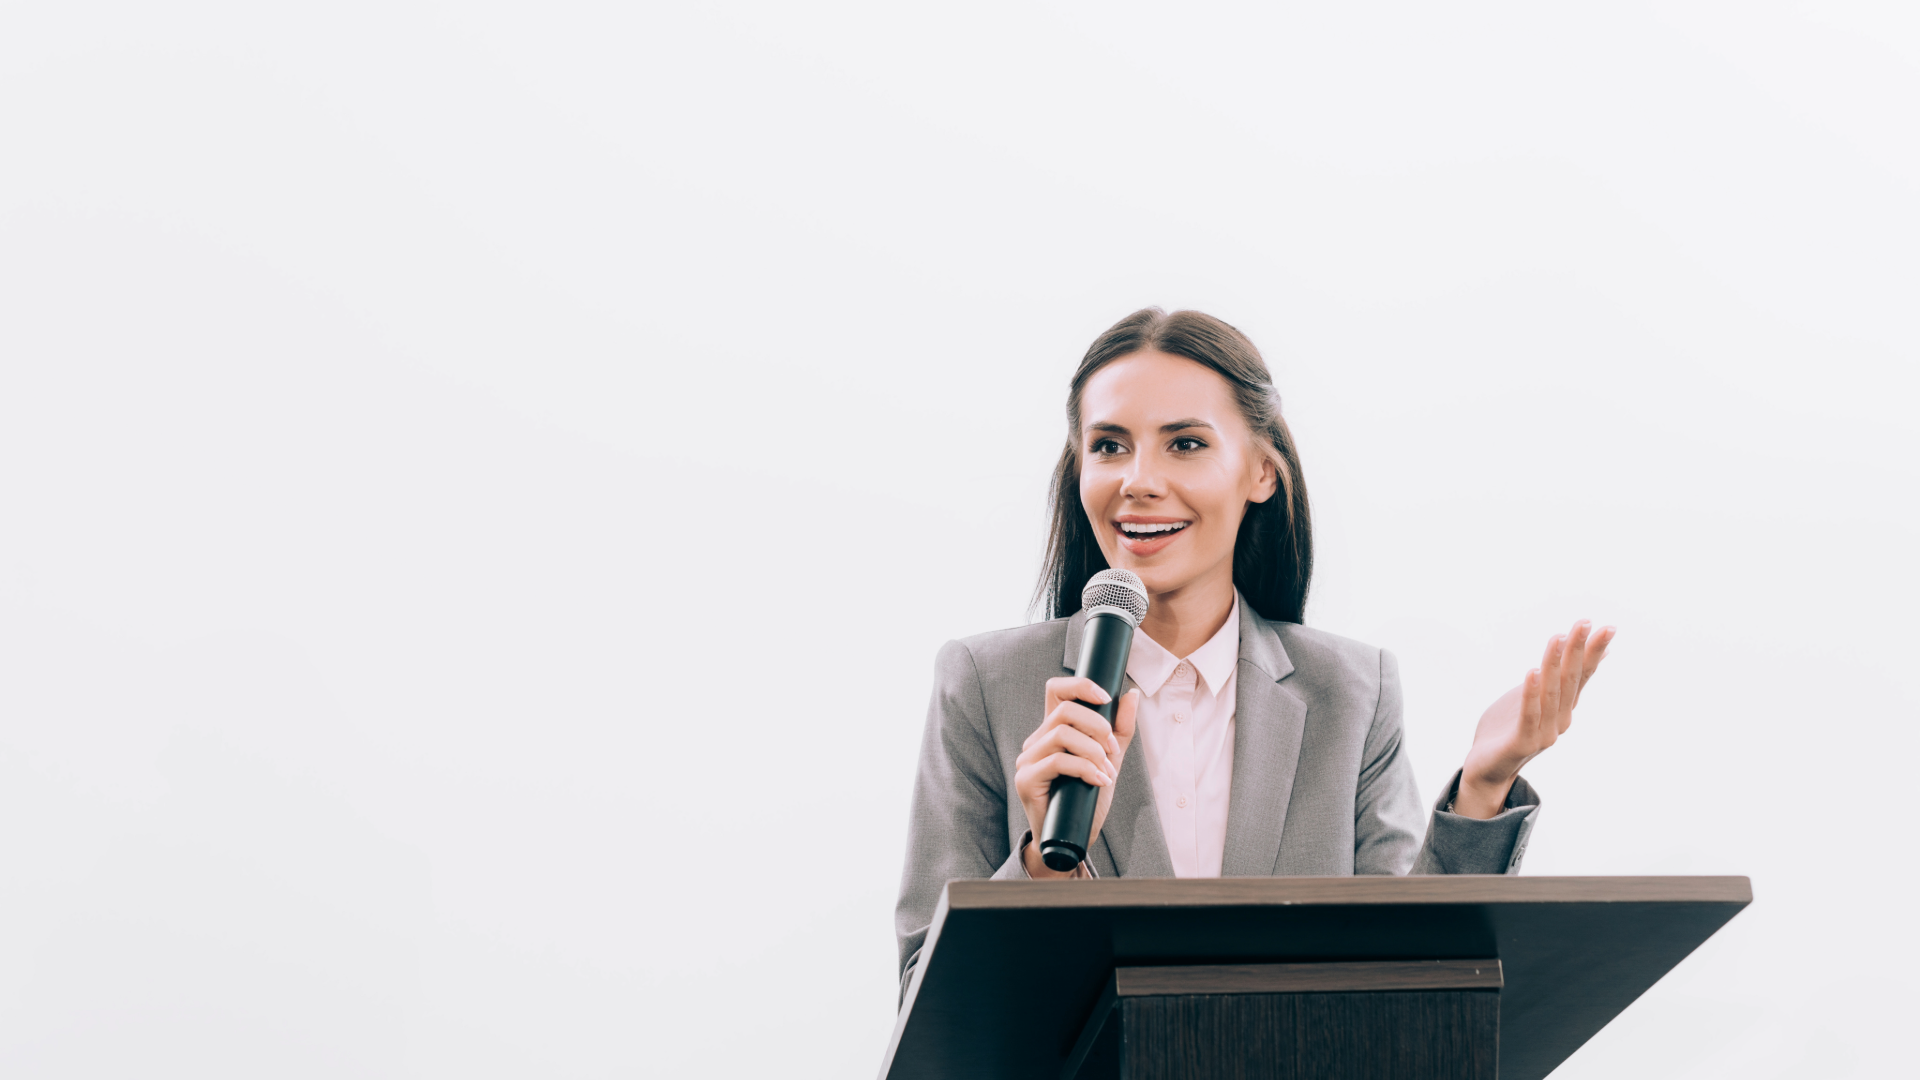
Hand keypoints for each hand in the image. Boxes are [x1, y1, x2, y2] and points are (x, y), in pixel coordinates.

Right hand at [1014, 678, 1140, 877]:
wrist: (1074, 838)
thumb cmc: (1087, 798)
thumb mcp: (1110, 759)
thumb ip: (1119, 728)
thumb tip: (1130, 694)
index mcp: (1054, 730)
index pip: (1056, 690)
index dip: (1080, 685)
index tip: (1106, 697)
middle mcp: (1037, 741)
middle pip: (1064, 710)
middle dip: (1097, 725)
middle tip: (1113, 749)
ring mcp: (1028, 760)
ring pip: (1061, 734)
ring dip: (1093, 751)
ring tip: (1107, 771)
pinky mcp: (1026, 779)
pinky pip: (1057, 761)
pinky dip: (1085, 768)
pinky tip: (1099, 781)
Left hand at [1455, 620, 1614, 818]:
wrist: (1487, 768)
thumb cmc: (1509, 728)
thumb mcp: (1535, 697)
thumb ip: (1556, 679)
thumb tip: (1584, 660)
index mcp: (1563, 707)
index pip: (1582, 675)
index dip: (1593, 652)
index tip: (1607, 627)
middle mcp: (1560, 719)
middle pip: (1571, 680)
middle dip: (1578, 650)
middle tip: (1586, 623)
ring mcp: (1544, 732)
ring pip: (1551, 693)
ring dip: (1554, 664)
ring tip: (1557, 637)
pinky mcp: (1522, 742)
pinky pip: (1528, 714)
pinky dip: (1531, 692)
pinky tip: (1532, 671)